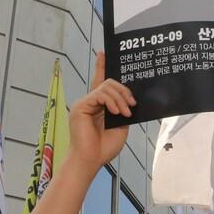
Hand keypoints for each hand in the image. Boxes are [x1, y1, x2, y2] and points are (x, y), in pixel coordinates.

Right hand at [69, 52, 131, 170]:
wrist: (91, 160)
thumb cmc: (103, 147)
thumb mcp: (120, 126)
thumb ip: (122, 110)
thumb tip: (129, 99)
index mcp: (98, 106)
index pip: (100, 82)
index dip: (101, 66)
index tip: (103, 53)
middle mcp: (90, 102)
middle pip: (109, 83)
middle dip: (124, 91)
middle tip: (132, 106)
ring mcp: (84, 102)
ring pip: (106, 86)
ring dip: (121, 99)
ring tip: (125, 113)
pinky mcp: (81, 105)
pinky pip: (100, 94)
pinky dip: (112, 102)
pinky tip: (117, 113)